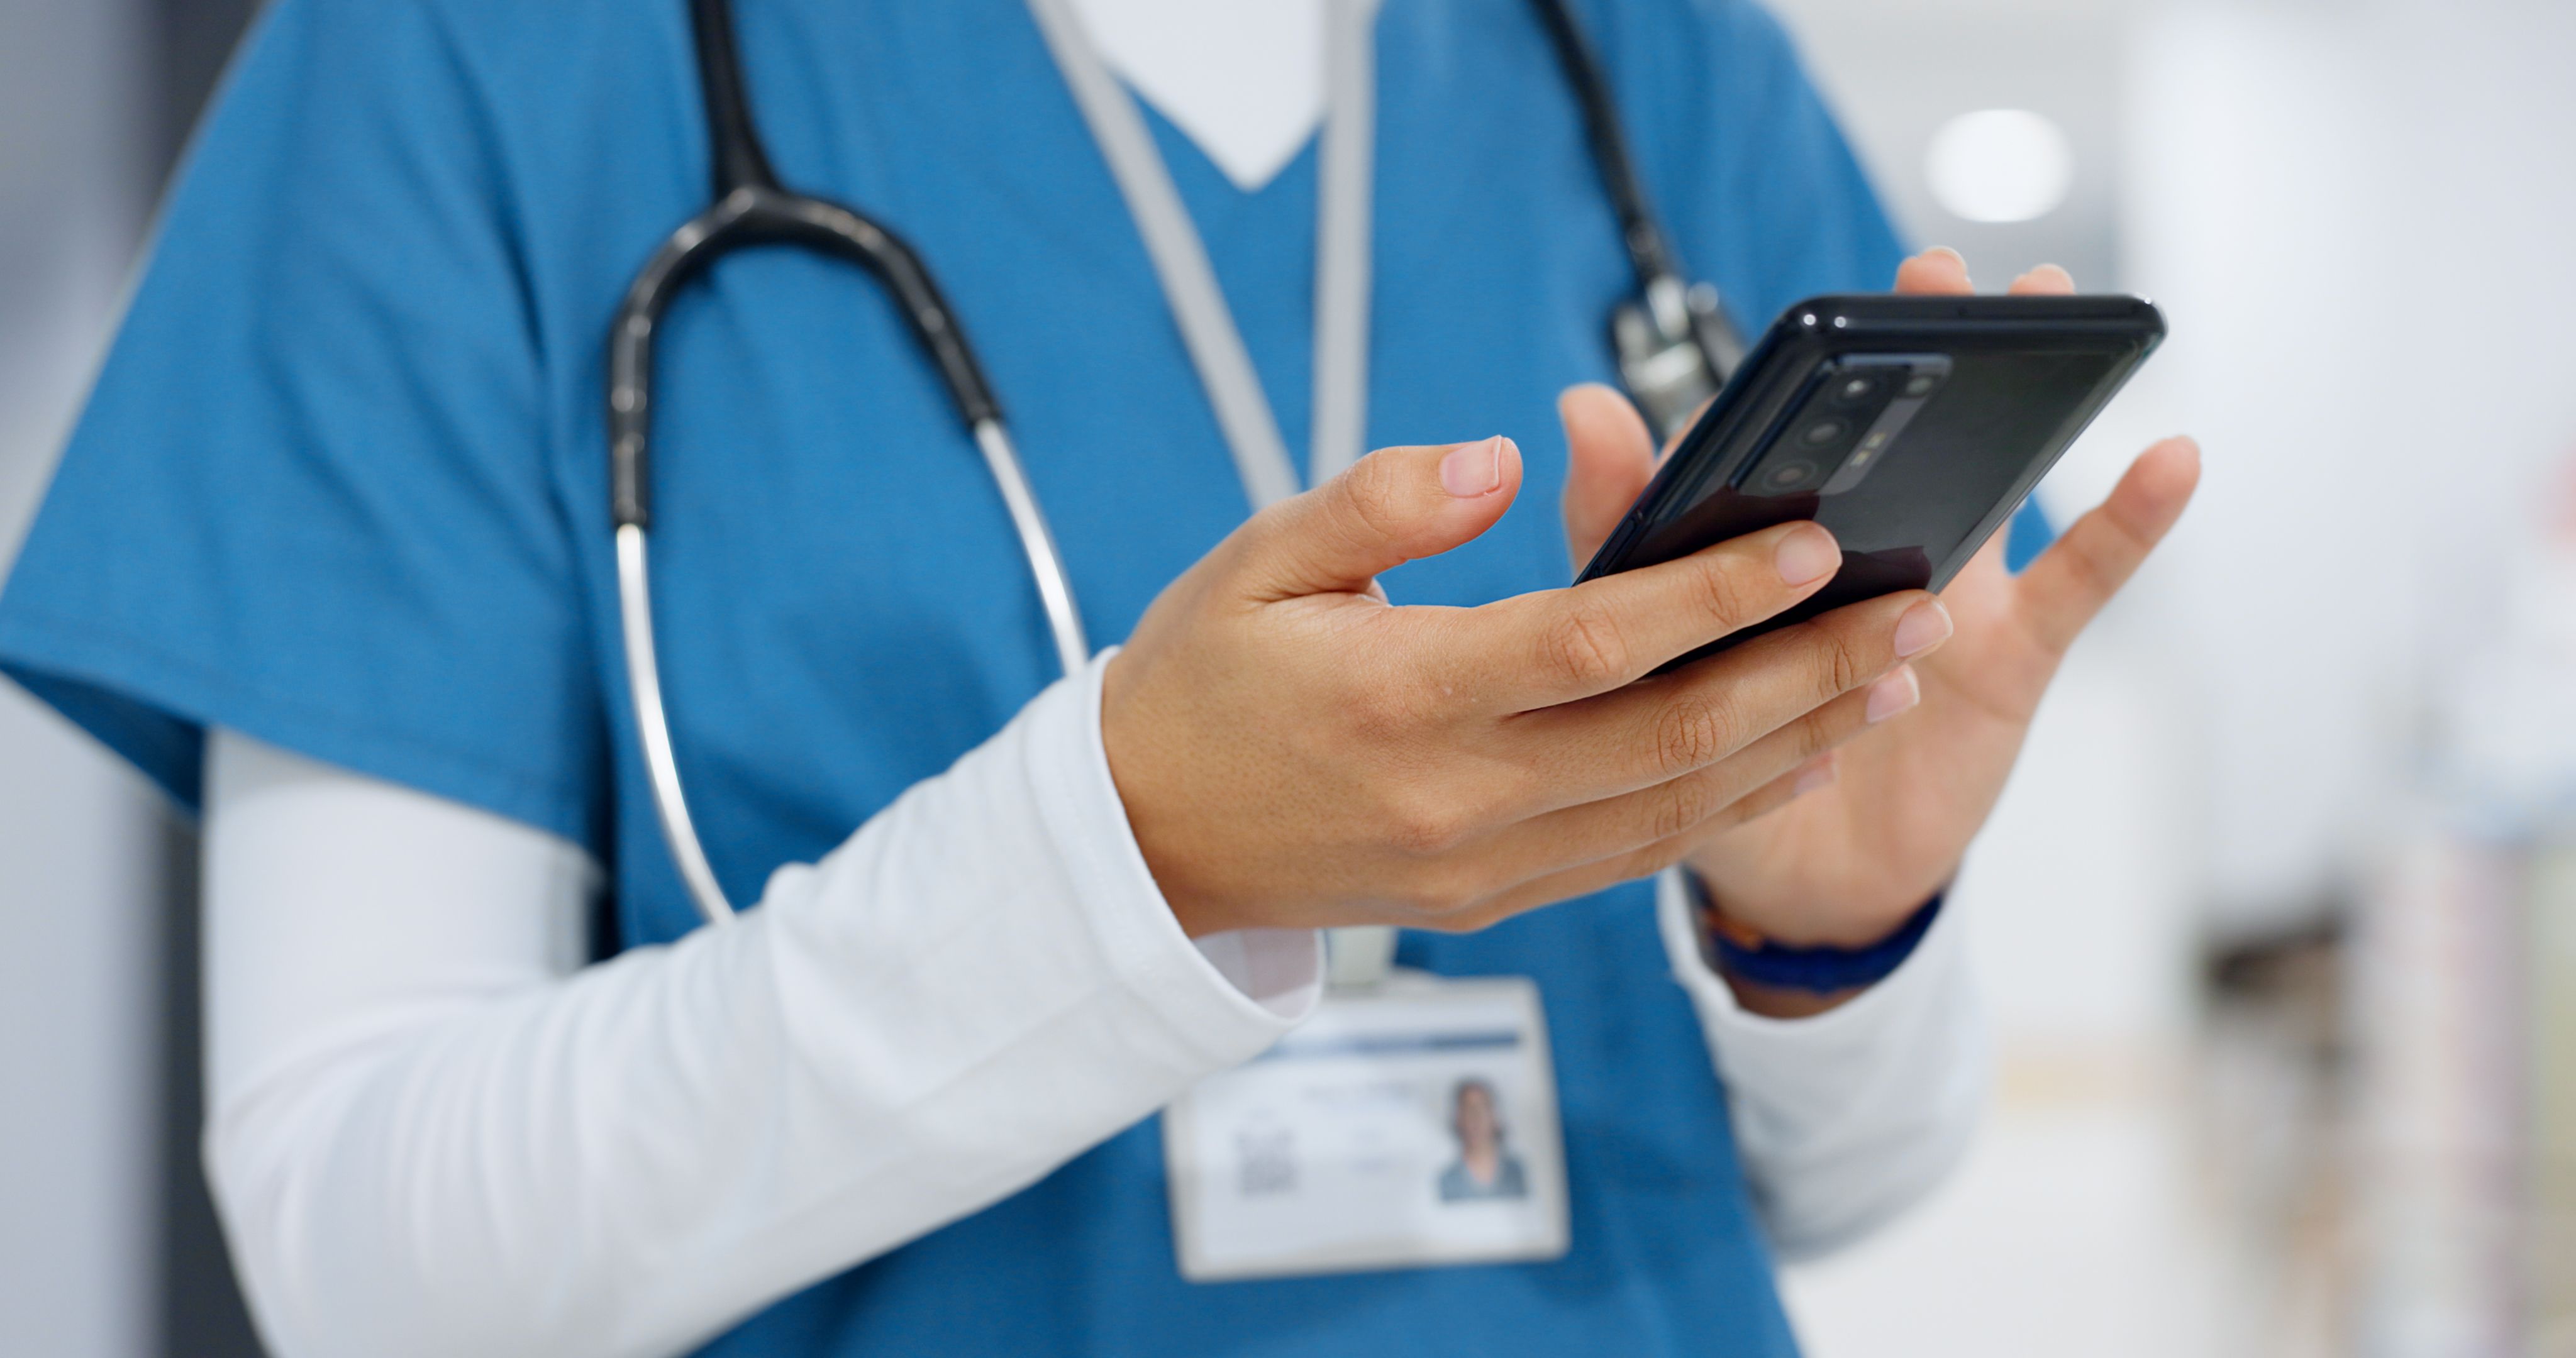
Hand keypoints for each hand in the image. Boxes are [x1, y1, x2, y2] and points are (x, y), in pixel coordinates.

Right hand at [1103, 435, 1951, 937]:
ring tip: (1894, 680)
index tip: (1812, 543)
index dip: (1714, 592)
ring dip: (1798, 743)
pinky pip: (1636, 855)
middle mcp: (1455, 795)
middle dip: (1809, 670)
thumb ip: (1384, 499)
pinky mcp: (1491, 901)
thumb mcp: (1259, 559)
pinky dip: (1730, 806)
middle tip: (1915, 611)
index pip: (1592, 641)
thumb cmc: (1199, 683)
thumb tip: (1511, 460)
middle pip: (1670, 733)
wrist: (1143, 841)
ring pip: (1675, 806)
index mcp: (1398, 695)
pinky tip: (1795, 758)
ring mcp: (1480, 864)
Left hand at [1559, 247, 2201, 953]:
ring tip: (2052, 299)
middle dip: (1930, 343)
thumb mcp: (1644, 644)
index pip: (1799, 431)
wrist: (1782, 882)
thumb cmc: (1709, 751)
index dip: (1818, 373)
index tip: (1838, 312)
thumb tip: (1581, 406)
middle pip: (1906, 433)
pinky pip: (2077, 580)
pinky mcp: (2005, 654)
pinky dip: (2129, 520)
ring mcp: (1946, 595)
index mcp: (1781, 537)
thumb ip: (1615, 528)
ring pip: (1996, 479)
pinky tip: (2169, 457)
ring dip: (2026, 394)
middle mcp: (1869, 550)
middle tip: (1941, 270)